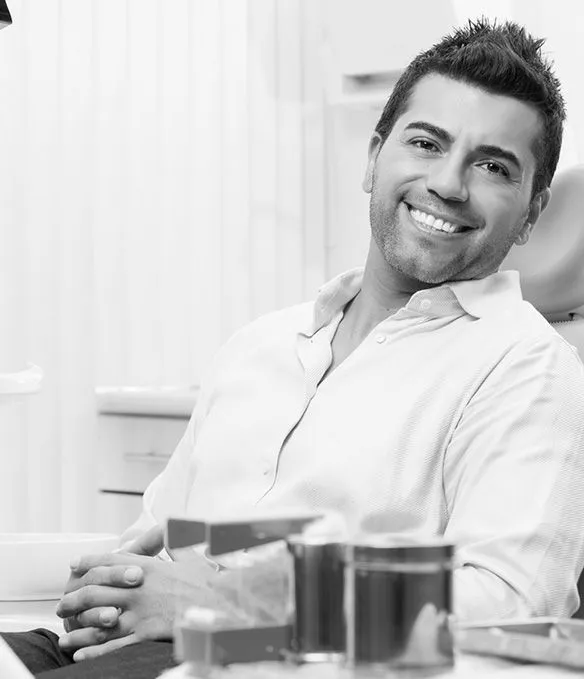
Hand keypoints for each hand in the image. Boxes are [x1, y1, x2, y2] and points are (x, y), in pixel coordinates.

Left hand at [56, 549, 227, 660]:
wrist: (221, 605)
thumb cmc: (209, 581)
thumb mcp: (191, 555)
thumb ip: (176, 541)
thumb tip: (171, 524)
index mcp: (149, 567)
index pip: (112, 561)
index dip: (90, 561)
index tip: (75, 563)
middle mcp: (139, 589)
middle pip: (97, 591)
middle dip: (75, 598)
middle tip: (63, 605)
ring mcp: (141, 612)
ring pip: (99, 619)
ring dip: (79, 628)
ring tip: (65, 637)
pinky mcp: (146, 634)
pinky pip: (114, 645)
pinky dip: (94, 651)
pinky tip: (82, 654)